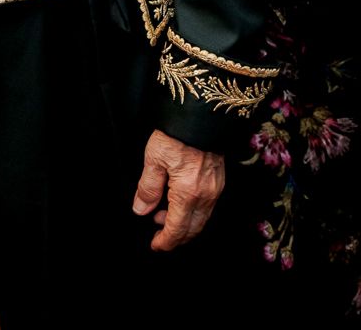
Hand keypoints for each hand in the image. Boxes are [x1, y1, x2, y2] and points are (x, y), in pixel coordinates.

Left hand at [132, 129, 224, 250]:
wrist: (202, 114)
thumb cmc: (177, 133)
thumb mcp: (154, 159)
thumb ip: (148, 188)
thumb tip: (141, 210)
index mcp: (187, 194)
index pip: (176, 229)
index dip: (165, 241)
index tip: (155, 245)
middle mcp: (206, 196)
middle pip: (192, 229)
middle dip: (176, 237)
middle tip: (159, 236)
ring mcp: (215, 189)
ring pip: (201, 219)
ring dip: (184, 224)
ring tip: (163, 214)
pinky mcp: (219, 180)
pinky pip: (208, 207)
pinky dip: (193, 212)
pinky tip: (180, 202)